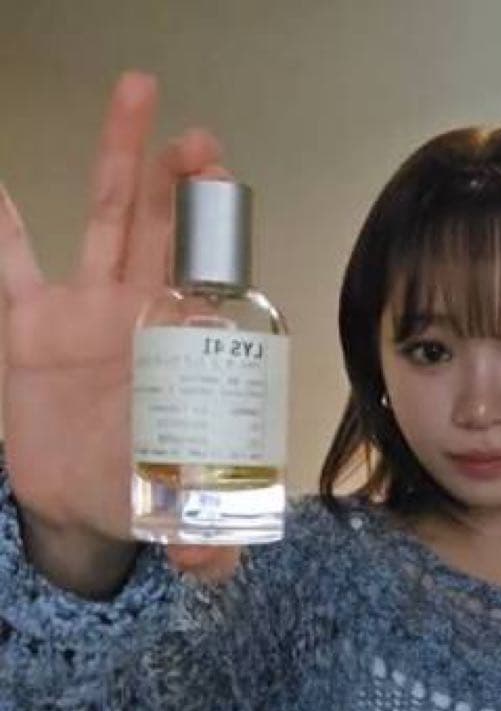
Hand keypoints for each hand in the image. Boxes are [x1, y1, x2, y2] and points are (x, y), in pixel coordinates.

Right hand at [0, 71, 239, 582]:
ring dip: (119, 165)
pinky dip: (0, 228)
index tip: (225, 182)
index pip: (208, 279)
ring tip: (136, 100)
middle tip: (196, 134)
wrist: (79, 506)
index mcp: (182, 352)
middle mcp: (140, 318)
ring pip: (102, 224)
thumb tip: (213, 568)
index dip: (217, 233)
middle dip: (180, 183)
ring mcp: (83, 314)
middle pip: (164, 235)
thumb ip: (199, 542)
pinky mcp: (27, 328)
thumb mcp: (175, 520)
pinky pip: (10, 267)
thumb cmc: (138, 494)